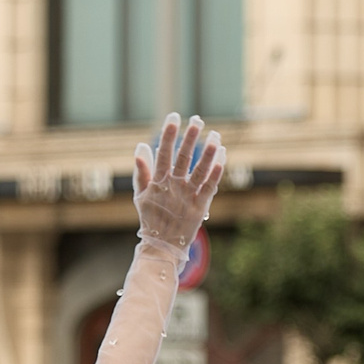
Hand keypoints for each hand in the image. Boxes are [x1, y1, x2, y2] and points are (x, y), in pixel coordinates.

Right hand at [132, 114, 227, 249]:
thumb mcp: (141, 195)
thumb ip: (142, 171)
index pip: (163, 152)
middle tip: (198, 119)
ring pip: (199, 170)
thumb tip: (140, 146)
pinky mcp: (199, 207)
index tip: (174, 117)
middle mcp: (173, 187)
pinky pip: (209, 187)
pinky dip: (216, 173)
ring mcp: (187, 197)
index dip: (168, 133)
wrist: (162, 246)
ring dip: (208, 152)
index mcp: (157, 181)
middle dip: (190, 137)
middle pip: (182, 157)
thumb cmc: (151, 218)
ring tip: (215, 135)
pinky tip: (222, 157)